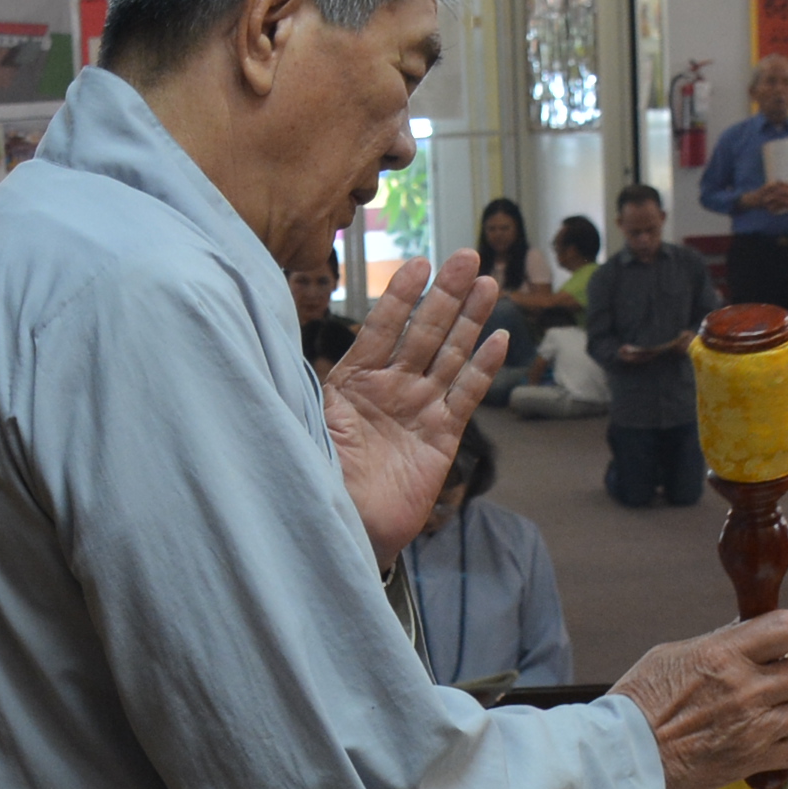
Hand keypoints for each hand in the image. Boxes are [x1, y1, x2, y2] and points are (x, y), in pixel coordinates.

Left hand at [324, 250, 499, 562]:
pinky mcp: (443, 437)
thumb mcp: (307, 427)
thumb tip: (288, 345)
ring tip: (487, 283)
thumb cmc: (318, 480)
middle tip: (467, 256)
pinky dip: (484, 367)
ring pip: (450, 355)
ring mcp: (419, 410)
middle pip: (423, 332)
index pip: (380, 329)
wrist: (344, 532)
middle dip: (445, 294)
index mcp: (353, 381)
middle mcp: (390, 389)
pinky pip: (467, 396)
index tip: (417, 264)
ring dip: (470, 319)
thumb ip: (310, 388)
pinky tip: (499, 338)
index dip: (399, 298)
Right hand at [611, 612, 787, 788]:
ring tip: (766, 715)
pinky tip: (769, 740)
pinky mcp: (754, 761)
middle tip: (774, 682)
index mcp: (723, 654)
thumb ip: (715, 643)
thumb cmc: (635, 706)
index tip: (780, 643)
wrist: (622, 759)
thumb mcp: (669, 656)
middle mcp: (746, 688)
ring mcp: (754, 727)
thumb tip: (744, 633)